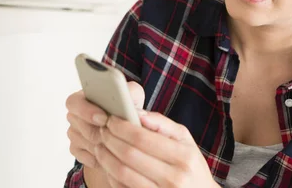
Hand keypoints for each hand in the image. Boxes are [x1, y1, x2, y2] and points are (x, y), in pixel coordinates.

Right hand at [65, 81, 144, 168]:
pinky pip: (86, 156)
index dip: (87, 111)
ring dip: (103, 144)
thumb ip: (131, 94)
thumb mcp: (131, 94)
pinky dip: (101, 157)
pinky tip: (113, 153)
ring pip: (85, 142)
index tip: (103, 118)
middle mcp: (74, 116)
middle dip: (99, 131)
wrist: (125, 123)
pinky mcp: (77, 150)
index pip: (74, 102)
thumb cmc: (124, 106)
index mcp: (81, 98)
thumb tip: (134, 109)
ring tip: (118, 143)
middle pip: (80, 126)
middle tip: (114, 134)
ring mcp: (74, 133)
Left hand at [95, 111, 221, 187]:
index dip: (121, 127)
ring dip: (105, 157)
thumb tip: (137, 113)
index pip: (142, 138)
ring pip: (122, 173)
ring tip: (101, 145)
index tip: (111, 119)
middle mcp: (173, 178)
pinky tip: (108, 164)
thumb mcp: (185, 140)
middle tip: (102, 129)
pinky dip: (110, 174)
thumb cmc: (190, 166)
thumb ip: (162, 124)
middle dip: (110, 139)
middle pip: (129, 155)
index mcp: (183, 157)